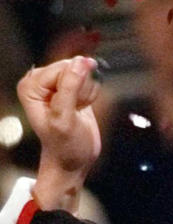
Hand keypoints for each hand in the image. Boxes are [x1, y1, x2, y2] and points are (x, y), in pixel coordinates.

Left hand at [19, 57, 100, 211]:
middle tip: (76, 110)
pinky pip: (90, 80)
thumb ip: (70, 88)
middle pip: (73, 67)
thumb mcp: (65, 118)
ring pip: (84, 73)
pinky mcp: (71, 87)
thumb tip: (81, 62)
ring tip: (78, 111)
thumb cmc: (65, 146)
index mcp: (31, 86)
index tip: (73, 106)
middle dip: (81, 89)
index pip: (61, 68)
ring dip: (87, 93)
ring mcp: (56, 83)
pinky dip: (91, 94)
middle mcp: (41, 81)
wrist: (73, 161)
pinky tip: (83, 108)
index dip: (74, 86)